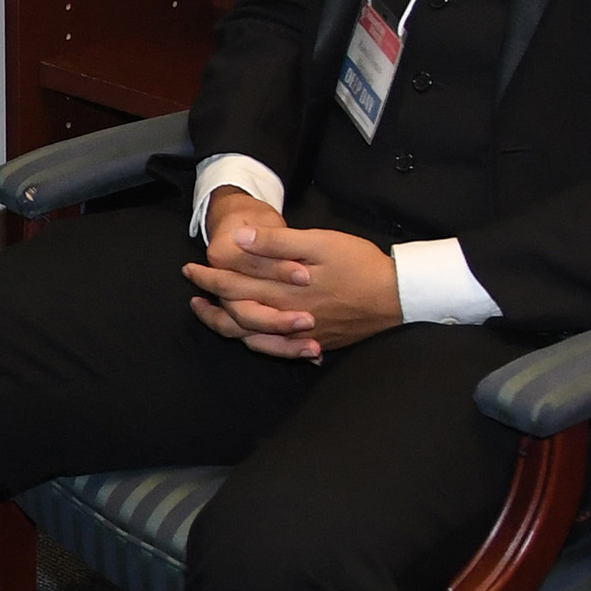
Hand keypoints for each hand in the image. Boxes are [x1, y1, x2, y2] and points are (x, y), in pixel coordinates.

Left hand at [186, 195, 403, 359]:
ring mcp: (300, 334)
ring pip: (251, 335)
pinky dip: (257, 344)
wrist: (398, 296)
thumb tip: (240, 240)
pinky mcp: (314, 342)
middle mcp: (286, 316)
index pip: (234, 285)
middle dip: (210, 299)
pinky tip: (248, 338)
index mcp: (284, 289)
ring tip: (208, 314)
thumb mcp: (320, 242)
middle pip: (237, 311)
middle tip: (193, 287)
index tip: (192, 268)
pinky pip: (276, 350)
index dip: (210, 276)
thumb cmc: (360, 264)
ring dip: (226, 324)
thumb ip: (277, 244)